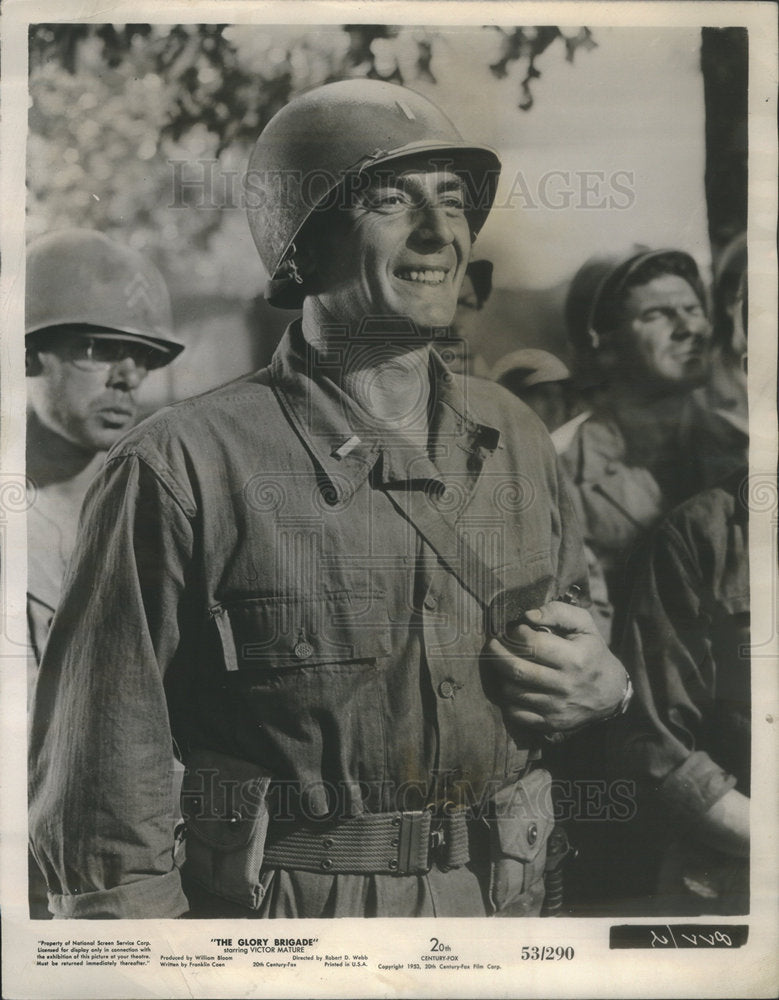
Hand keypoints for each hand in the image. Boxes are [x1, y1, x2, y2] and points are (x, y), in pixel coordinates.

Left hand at [485, 600, 628, 733]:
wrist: (611, 692)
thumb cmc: (592, 652)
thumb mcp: (584, 625)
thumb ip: (557, 612)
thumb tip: (529, 615)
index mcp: (575, 659)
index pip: (533, 645)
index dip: (517, 634)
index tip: (516, 629)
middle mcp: (565, 685)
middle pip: (517, 670)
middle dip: (497, 654)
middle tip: (493, 644)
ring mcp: (557, 707)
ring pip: (512, 692)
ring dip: (501, 675)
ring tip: (504, 663)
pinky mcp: (550, 723)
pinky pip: (516, 713)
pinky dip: (507, 699)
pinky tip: (512, 685)